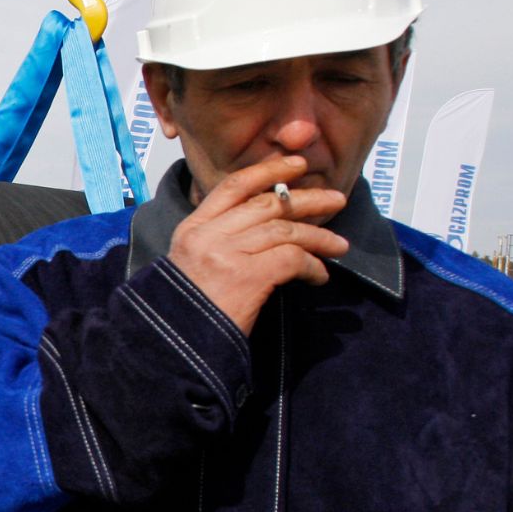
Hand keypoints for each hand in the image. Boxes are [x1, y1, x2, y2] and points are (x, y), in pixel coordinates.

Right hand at [167, 156, 348, 334]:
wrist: (174, 346)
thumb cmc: (186, 311)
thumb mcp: (192, 265)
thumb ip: (219, 240)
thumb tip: (266, 225)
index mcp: (192, 228)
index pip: (234, 186)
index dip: (269, 170)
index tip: (297, 165)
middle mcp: (208, 235)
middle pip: (268, 204)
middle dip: (308, 199)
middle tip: (336, 198)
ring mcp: (226, 254)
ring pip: (285, 230)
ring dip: (319, 237)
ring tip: (339, 246)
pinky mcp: (247, 277)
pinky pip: (292, 259)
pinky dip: (312, 266)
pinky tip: (319, 277)